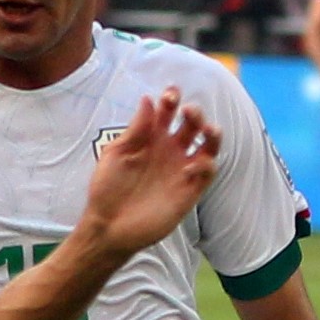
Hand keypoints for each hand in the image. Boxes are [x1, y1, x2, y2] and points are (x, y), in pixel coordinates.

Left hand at [77, 87, 221, 253]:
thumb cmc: (107, 188)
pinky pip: (207, 173)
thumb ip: (135, 130)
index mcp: (151, 138)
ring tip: (208, 129)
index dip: (171, 99)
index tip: (170, 94)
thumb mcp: (116, 154)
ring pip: (208, 146)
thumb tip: (148, 99)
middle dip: (194, 113)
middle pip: (191, 125)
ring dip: (212, 134)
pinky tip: (189, 167)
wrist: (109, 225)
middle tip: (187, 111)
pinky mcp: (189, 191)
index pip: (167, 112)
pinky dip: (204, 165)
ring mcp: (181, 170)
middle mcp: (170, 151)